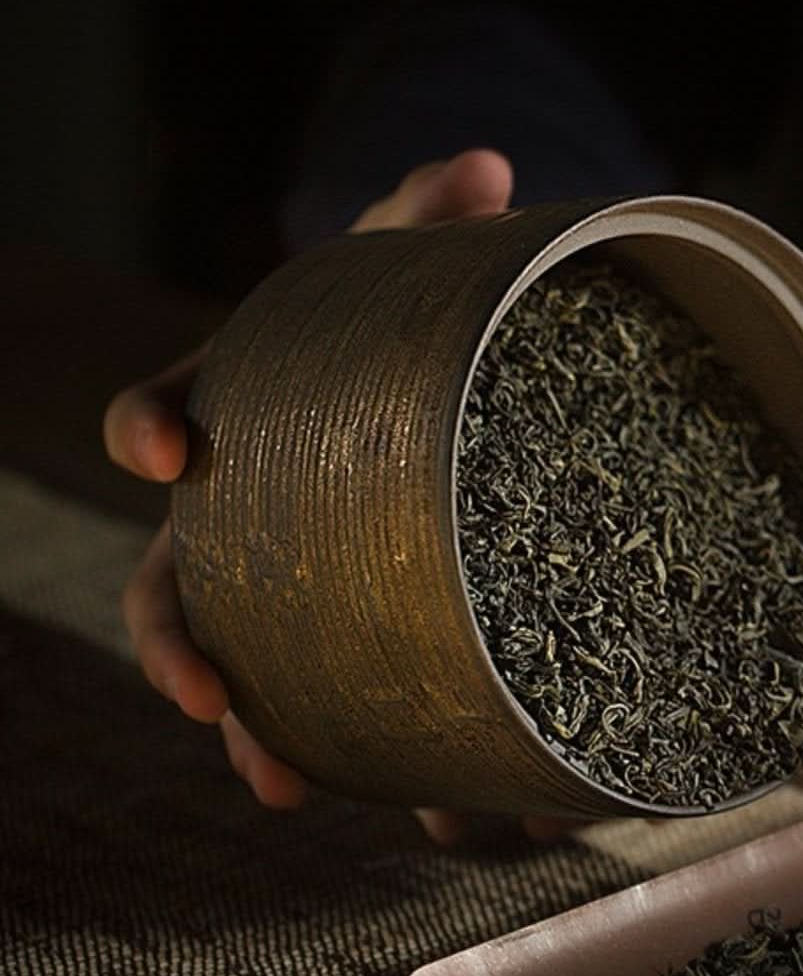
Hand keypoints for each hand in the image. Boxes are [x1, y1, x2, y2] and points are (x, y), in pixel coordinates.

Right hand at [104, 150, 513, 835]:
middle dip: (175, 644)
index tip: (158, 454)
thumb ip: (431, 217)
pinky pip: (350, 702)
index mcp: (232, 407)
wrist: (419, 386)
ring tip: (287, 784)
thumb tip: (485, 169)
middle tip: (203, 695)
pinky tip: (441, 806)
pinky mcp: (348, 629)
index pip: (157, 410)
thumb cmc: (391, 320)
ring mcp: (281, 581)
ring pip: (245, 670)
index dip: (144, 428)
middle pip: (171, 584)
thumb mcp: (406, 262)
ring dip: (257, 734)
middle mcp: (236, 509)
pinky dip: (387, 756)